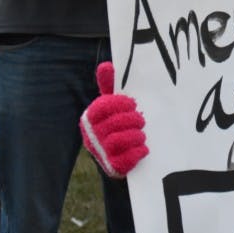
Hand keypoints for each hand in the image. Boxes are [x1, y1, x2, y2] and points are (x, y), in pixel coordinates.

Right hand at [80, 62, 148, 177]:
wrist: (119, 157)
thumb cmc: (116, 125)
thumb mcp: (113, 105)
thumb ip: (109, 86)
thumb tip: (106, 65)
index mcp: (90, 118)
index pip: (102, 107)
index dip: (120, 104)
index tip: (133, 104)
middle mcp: (91, 135)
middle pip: (112, 124)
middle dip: (132, 120)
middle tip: (142, 120)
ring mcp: (100, 152)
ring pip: (117, 141)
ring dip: (135, 136)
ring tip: (142, 134)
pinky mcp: (111, 167)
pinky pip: (124, 159)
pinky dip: (137, 152)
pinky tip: (144, 148)